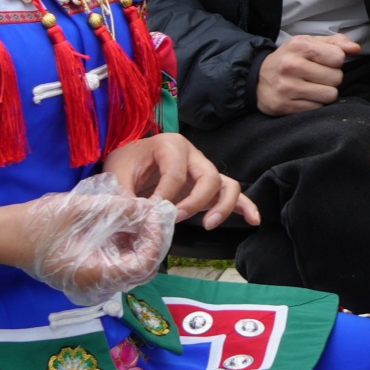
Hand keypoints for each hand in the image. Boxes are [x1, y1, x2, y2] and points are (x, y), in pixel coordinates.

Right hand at [21, 174, 175, 304]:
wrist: (5, 235)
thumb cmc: (41, 223)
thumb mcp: (85, 209)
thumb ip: (121, 209)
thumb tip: (150, 208)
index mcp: (96, 274)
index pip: (143, 265)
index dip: (156, 239)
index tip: (155, 214)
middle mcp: (96, 285)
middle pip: (141, 270)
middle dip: (152, 241)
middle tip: (152, 213)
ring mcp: (91, 282)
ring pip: (129, 267)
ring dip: (139, 242)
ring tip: (139, 214)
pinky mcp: (86, 274)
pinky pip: (115, 264)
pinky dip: (125, 245)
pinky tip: (124, 223)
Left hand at [102, 132, 259, 232]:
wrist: (129, 162)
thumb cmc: (125, 165)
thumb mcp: (116, 175)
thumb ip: (124, 195)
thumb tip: (140, 216)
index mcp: (171, 145)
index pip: (176, 174)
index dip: (165, 197)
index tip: (151, 214)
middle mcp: (193, 155)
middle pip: (208, 176)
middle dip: (196, 201)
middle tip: (176, 218)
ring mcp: (204, 170)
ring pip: (226, 184)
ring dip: (223, 205)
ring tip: (209, 224)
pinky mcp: (209, 186)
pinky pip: (232, 193)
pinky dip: (245, 206)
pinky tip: (253, 220)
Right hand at [258, 34, 355, 114]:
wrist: (257, 78)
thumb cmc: (290, 58)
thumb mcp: (309, 43)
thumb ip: (336, 42)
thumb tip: (356, 48)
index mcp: (299, 46)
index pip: (338, 57)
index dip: (336, 61)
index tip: (325, 62)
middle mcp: (291, 66)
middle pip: (336, 78)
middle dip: (331, 78)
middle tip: (317, 76)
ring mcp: (286, 87)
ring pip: (330, 95)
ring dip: (325, 92)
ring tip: (312, 86)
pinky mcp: (284, 106)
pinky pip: (317, 108)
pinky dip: (314, 103)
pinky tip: (303, 96)